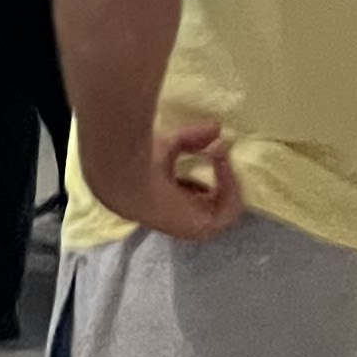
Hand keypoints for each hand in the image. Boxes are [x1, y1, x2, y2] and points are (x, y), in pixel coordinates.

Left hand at [92, 118, 243, 243]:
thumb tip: (217, 128)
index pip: (199, 191)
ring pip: (226, 204)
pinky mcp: (201, 229)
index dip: (212, 171)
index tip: (214, 146)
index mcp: (169, 200)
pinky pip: (229, 210)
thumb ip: (194, 138)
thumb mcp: (172, 145)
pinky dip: (229, 185)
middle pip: (217, 200)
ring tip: (218, 151)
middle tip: (220, 147)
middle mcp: (181, 215)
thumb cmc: (139, 161)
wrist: (127, 174)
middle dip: (225, 173)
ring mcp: (192, 225)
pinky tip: (218, 162)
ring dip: (229, 176)